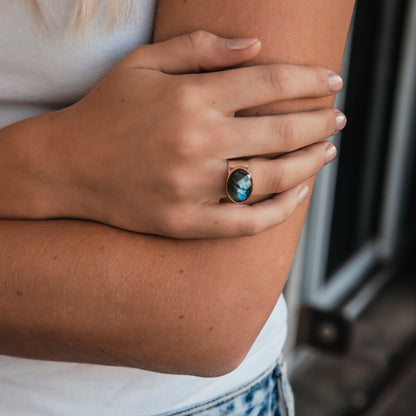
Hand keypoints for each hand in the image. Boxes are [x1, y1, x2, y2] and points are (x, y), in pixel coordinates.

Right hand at [55, 31, 344, 237]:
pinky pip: (247, 221)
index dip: (309, 78)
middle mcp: (197, 142)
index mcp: (190, 98)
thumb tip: (256, 46)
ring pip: (274, 176)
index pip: (269, 81)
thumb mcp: (143, 63)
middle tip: (338, 118)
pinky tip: (300, 192)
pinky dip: (282, 209)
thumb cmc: (106, 111)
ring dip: (311, 161)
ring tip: (328, 151)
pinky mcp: (185, 222)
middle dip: (321, 120)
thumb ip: (199, 48)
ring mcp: (193, 187)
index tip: (333, 80)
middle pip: (282, 129)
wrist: (68, 166)